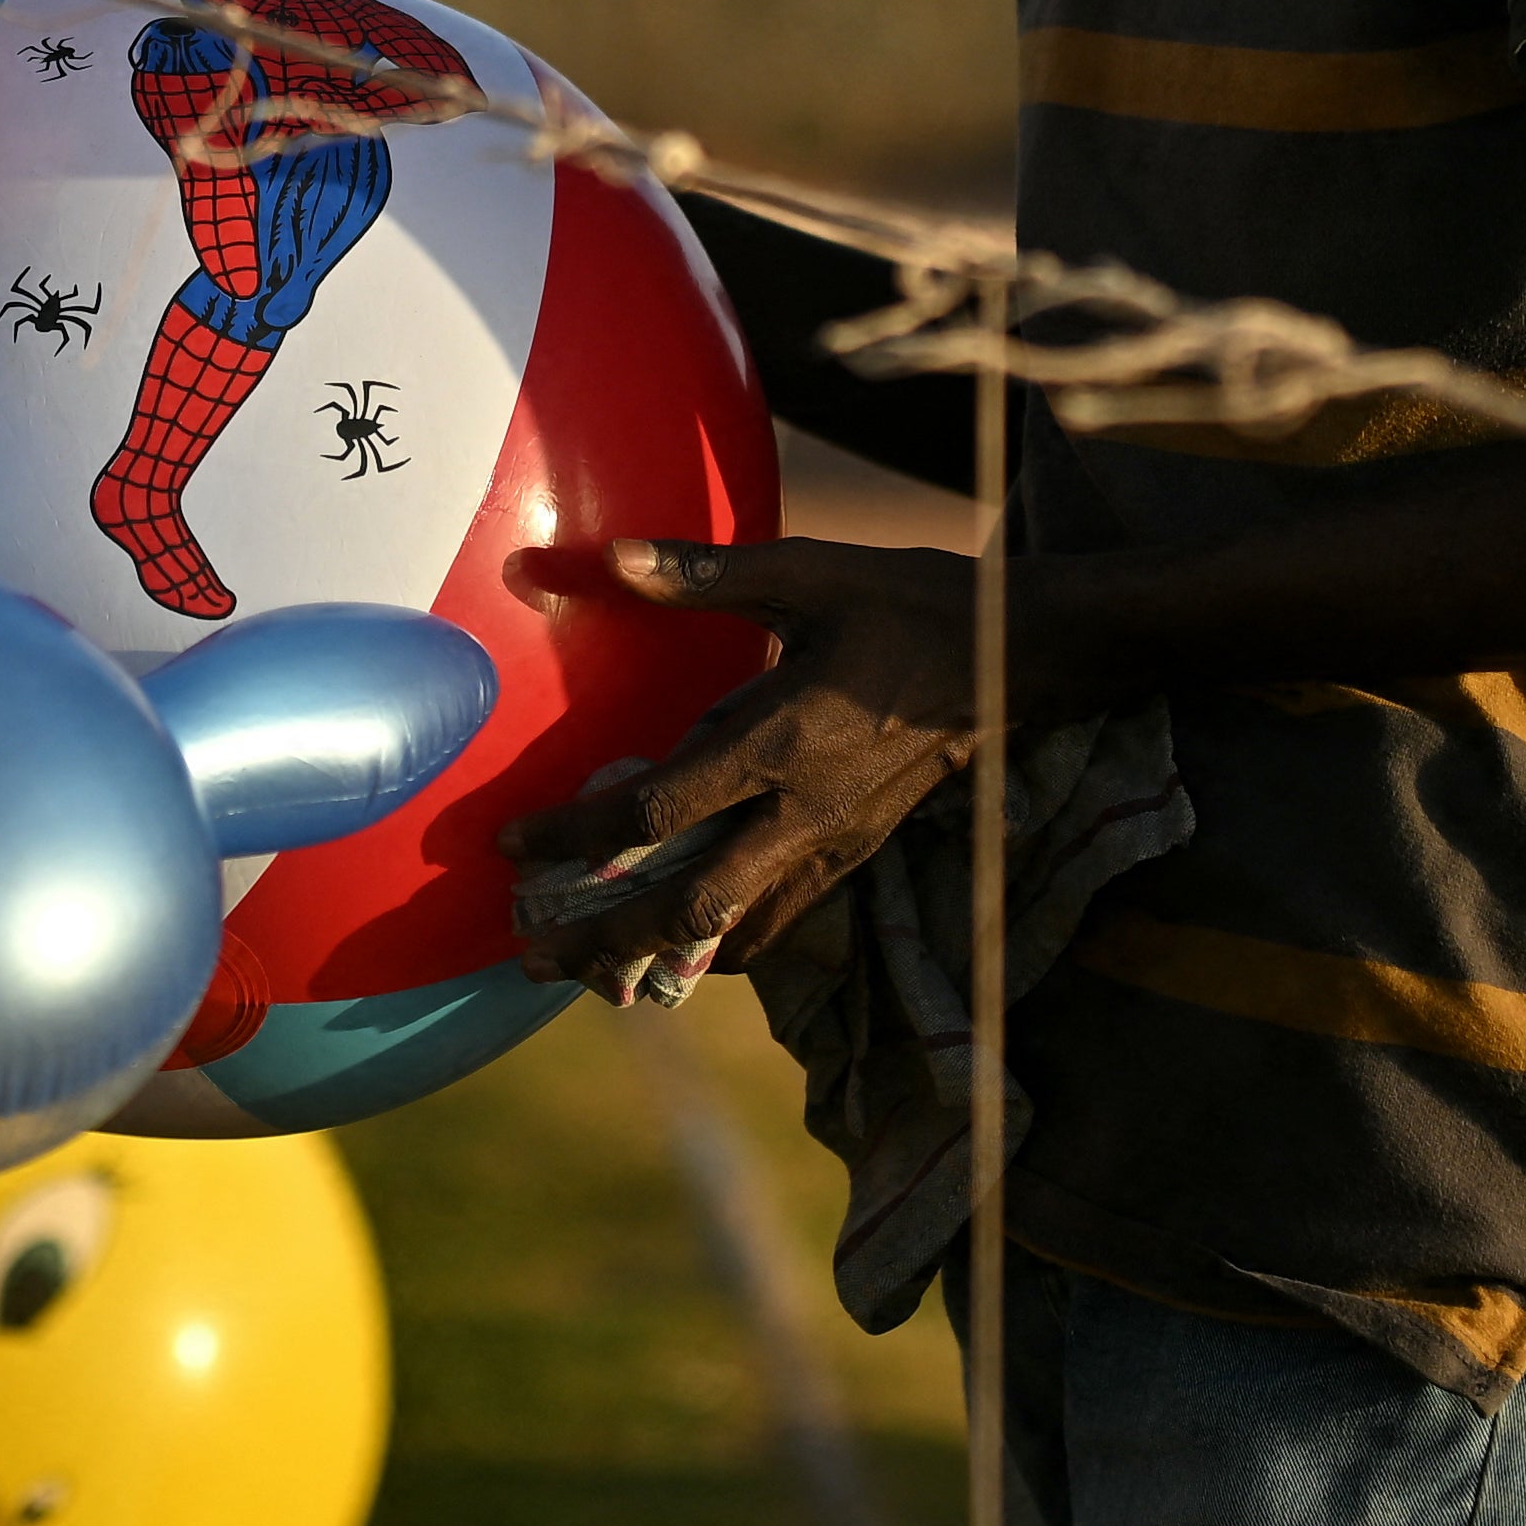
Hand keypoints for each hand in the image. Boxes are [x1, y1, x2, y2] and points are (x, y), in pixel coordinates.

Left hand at [499, 537, 992, 997]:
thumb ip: (705, 574)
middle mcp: (800, 812)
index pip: (655, 813)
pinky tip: (676, 946)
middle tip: (529, 955)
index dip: (573, 838)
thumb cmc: (909, 603)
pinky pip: (776, 923)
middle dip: (600, 941)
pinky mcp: (853, 856)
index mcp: (778, 741)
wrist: (1017, 658)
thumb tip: (613, 555)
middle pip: (683, 909)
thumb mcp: (811, 572)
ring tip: (587, 970)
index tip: (508, 846)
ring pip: (731, 936)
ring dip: (652, 958)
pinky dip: (719, 947)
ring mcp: (831, 845)